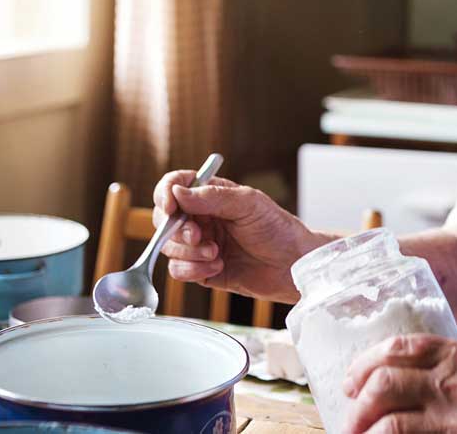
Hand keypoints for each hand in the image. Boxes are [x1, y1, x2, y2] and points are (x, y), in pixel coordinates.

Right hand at [152, 172, 328, 302]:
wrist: (293, 266)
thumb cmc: (277, 228)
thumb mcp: (248, 204)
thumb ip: (212, 197)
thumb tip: (178, 192)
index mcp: (210, 195)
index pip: (174, 186)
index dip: (165, 193)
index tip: (170, 206)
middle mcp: (201, 218)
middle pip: (164, 219)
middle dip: (177, 230)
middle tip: (199, 236)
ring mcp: (199, 245)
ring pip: (169, 247)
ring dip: (189, 252)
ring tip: (216, 254)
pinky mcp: (201, 270)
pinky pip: (178, 270)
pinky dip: (193, 270)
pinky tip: (218, 267)